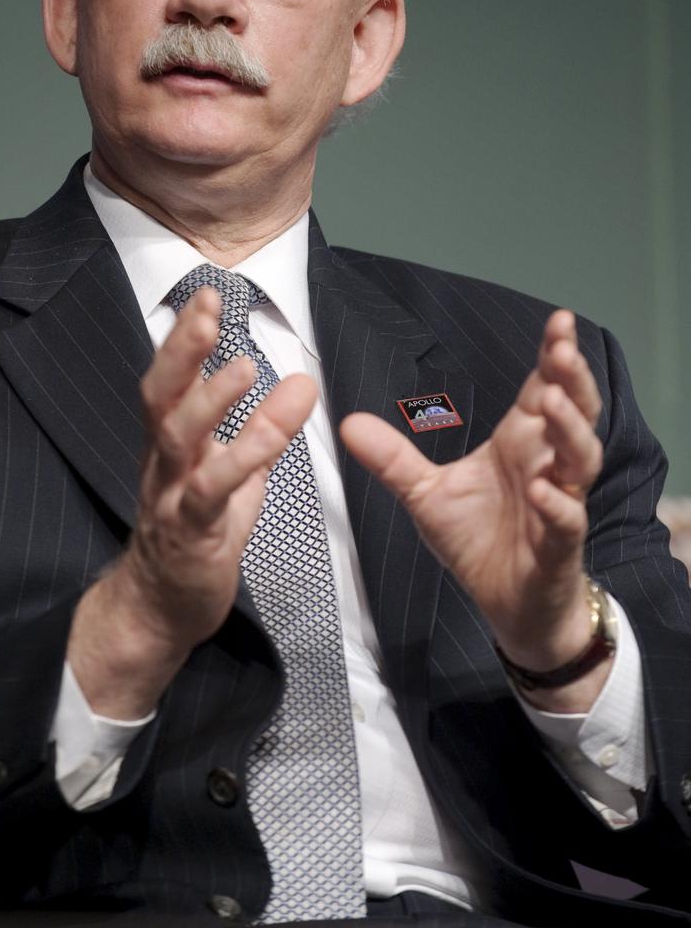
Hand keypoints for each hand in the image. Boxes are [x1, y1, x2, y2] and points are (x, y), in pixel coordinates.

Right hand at [69, 286, 315, 717]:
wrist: (160, 608)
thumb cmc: (195, 535)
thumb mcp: (230, 477)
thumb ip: (258, 434)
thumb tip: (297, 387)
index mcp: (169, 445)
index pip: (171, 381)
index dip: (186, 338)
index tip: (208, 294)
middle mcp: (161, 462)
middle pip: (161, 396)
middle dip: (182, 349)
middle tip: (206, 307)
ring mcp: (170, 496)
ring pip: (178, 439)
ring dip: (209, 400)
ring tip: (243, 366)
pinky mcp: (190, 533)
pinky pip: (211, 493)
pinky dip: (239, 461)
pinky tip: (268, 440)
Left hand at [340, 311, 606, 708]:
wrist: (506, 605)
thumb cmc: (478, 542)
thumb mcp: (425, 495)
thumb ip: (392, 458)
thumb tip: (347, 422)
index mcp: (520, 444)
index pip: (543, 389)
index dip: (554, 357)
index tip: (557, 322)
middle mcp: (547, 465)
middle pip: (574, 413)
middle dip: (572, 380)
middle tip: (562, 351)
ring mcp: (561, 503)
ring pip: (580, 459)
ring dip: (569, 429)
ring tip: (550, 403)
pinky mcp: (561, 545)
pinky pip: (567, 520)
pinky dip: (559, 504)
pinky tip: (543, 490)